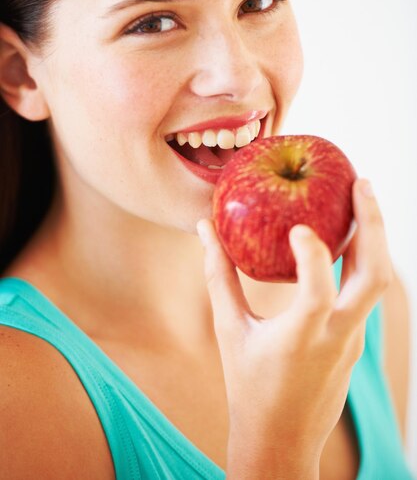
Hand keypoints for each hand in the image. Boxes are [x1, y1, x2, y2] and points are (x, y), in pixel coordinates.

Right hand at [196, 178, 393, 471]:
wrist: (282, 439)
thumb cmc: (249, 387)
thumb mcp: (229, 332)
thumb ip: (218, 277)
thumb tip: (204, 230)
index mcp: (300, 340)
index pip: (318, 294)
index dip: (313, 257)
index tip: (300, 226)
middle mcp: (338, 337)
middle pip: (374, 279)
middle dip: (373, 226)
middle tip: (360, 183)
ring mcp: (354, 339)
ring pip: (378, 283)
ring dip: (374, 237)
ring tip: (361, 197)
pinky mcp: (357, 339)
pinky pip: (367, 291)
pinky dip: (364, 257)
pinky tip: (350, 236)